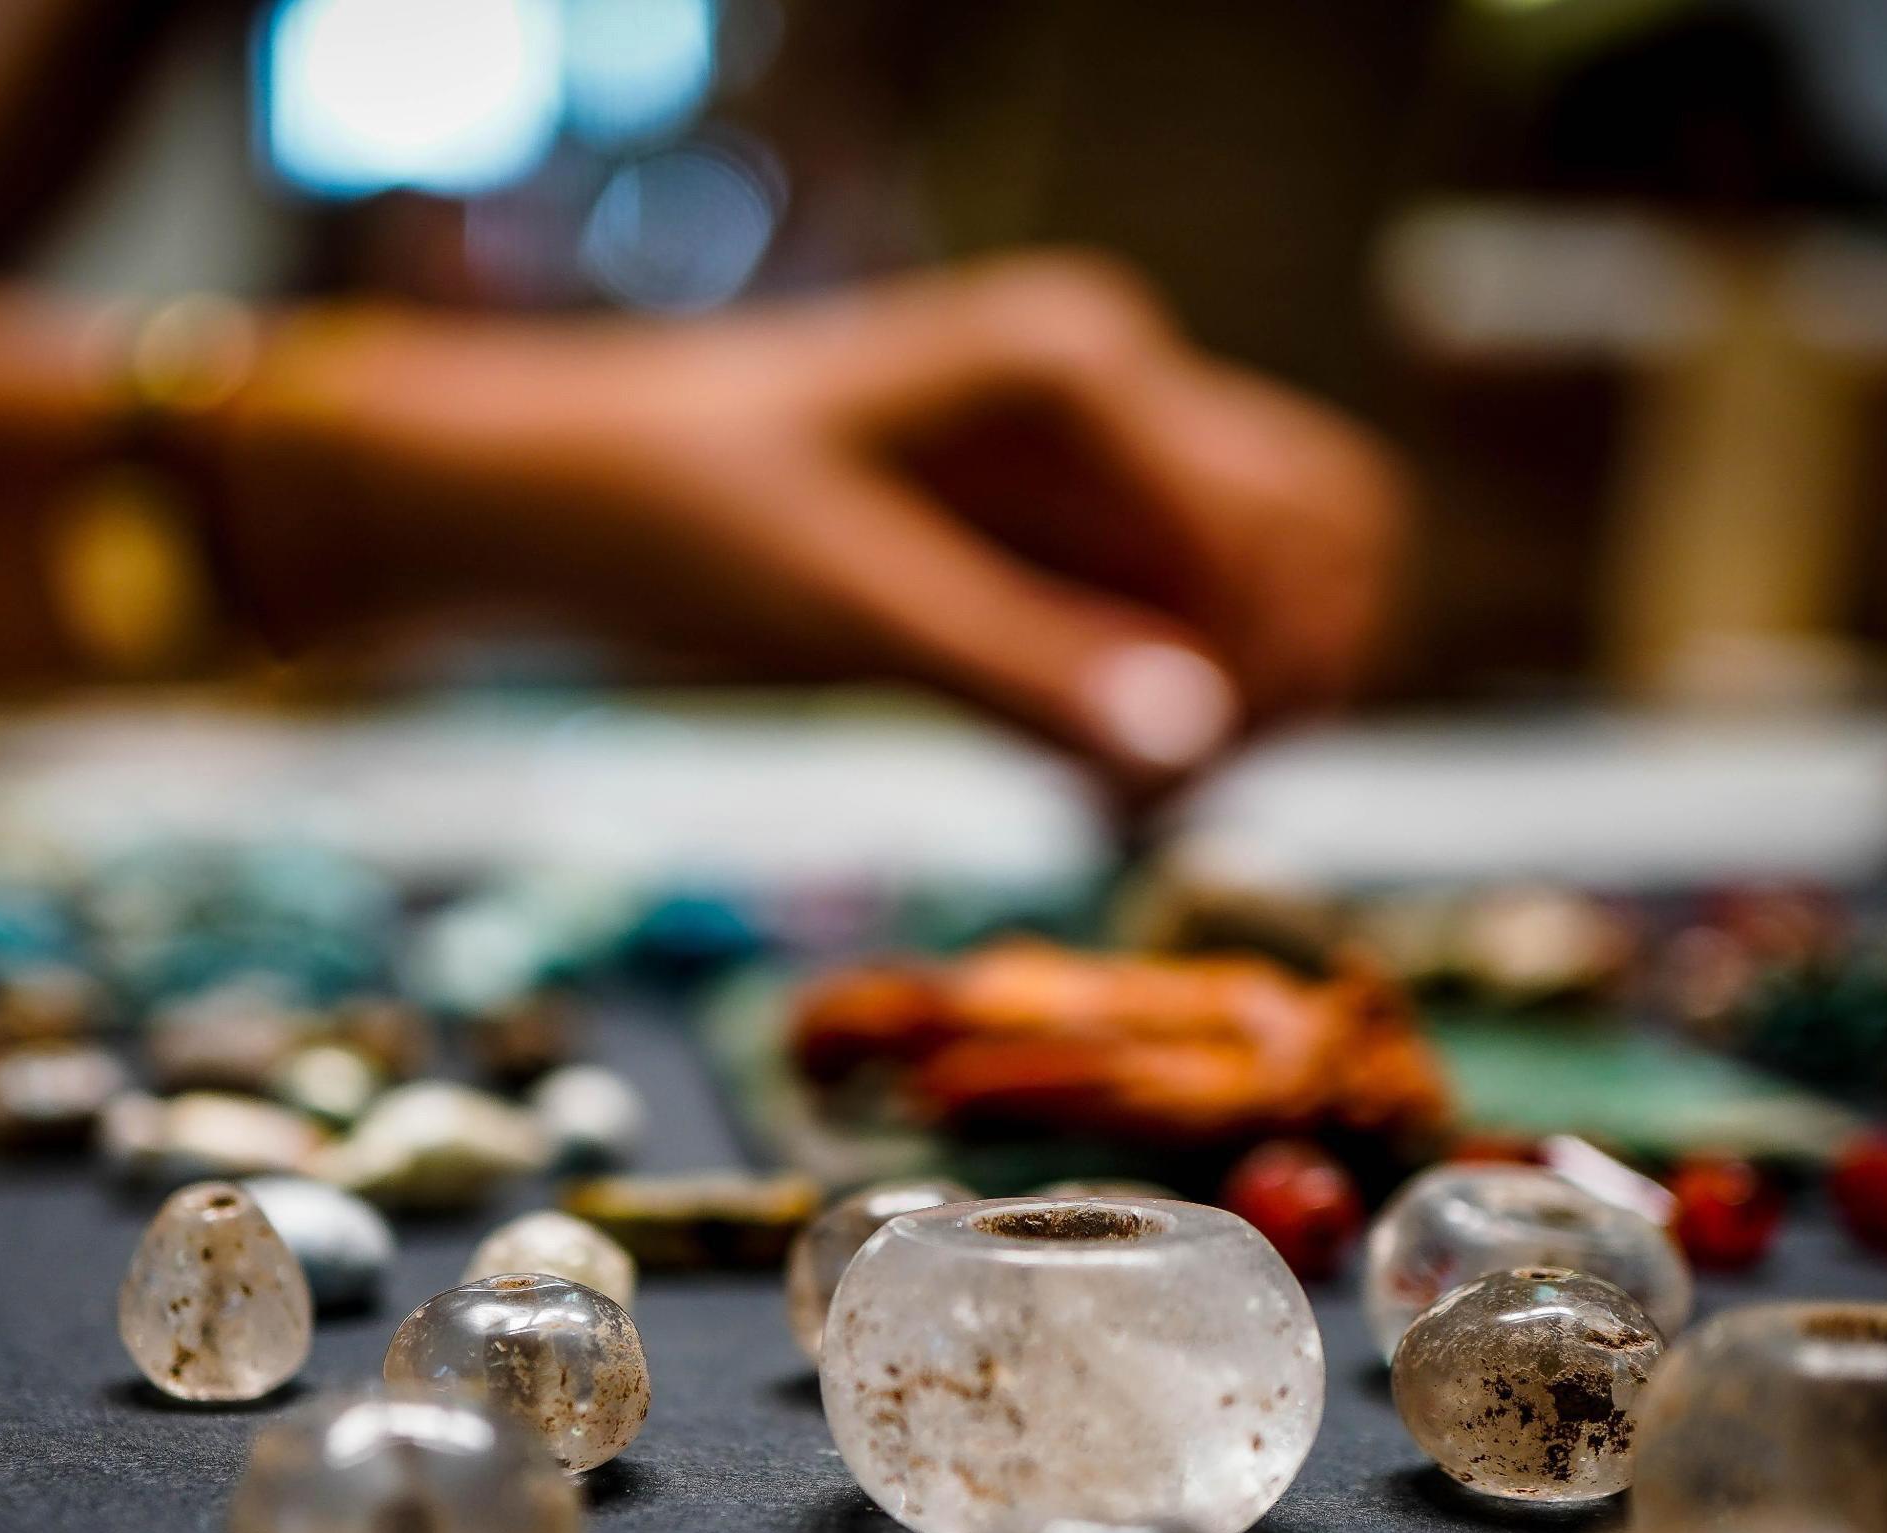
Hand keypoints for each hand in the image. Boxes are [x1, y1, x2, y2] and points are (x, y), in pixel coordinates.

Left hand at [212, 253, 1408, 792]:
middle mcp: (1116, 400)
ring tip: (1115, 809)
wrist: (567, 497)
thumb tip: (1194, 738)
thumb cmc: (678, 514)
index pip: (1286, 524)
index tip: (1181, 791)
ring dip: (1230, 712)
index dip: (1270, 670)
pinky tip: (1078, 793)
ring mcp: (1092, 471)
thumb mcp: (842, 602)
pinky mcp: (1054, 547)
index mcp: (1078, 369)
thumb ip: (1020, 663)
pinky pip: (1172, 640)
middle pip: (1319, 542)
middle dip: (1281, 682)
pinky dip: (1159, 724)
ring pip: (1263, 595)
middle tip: (1163, 804)